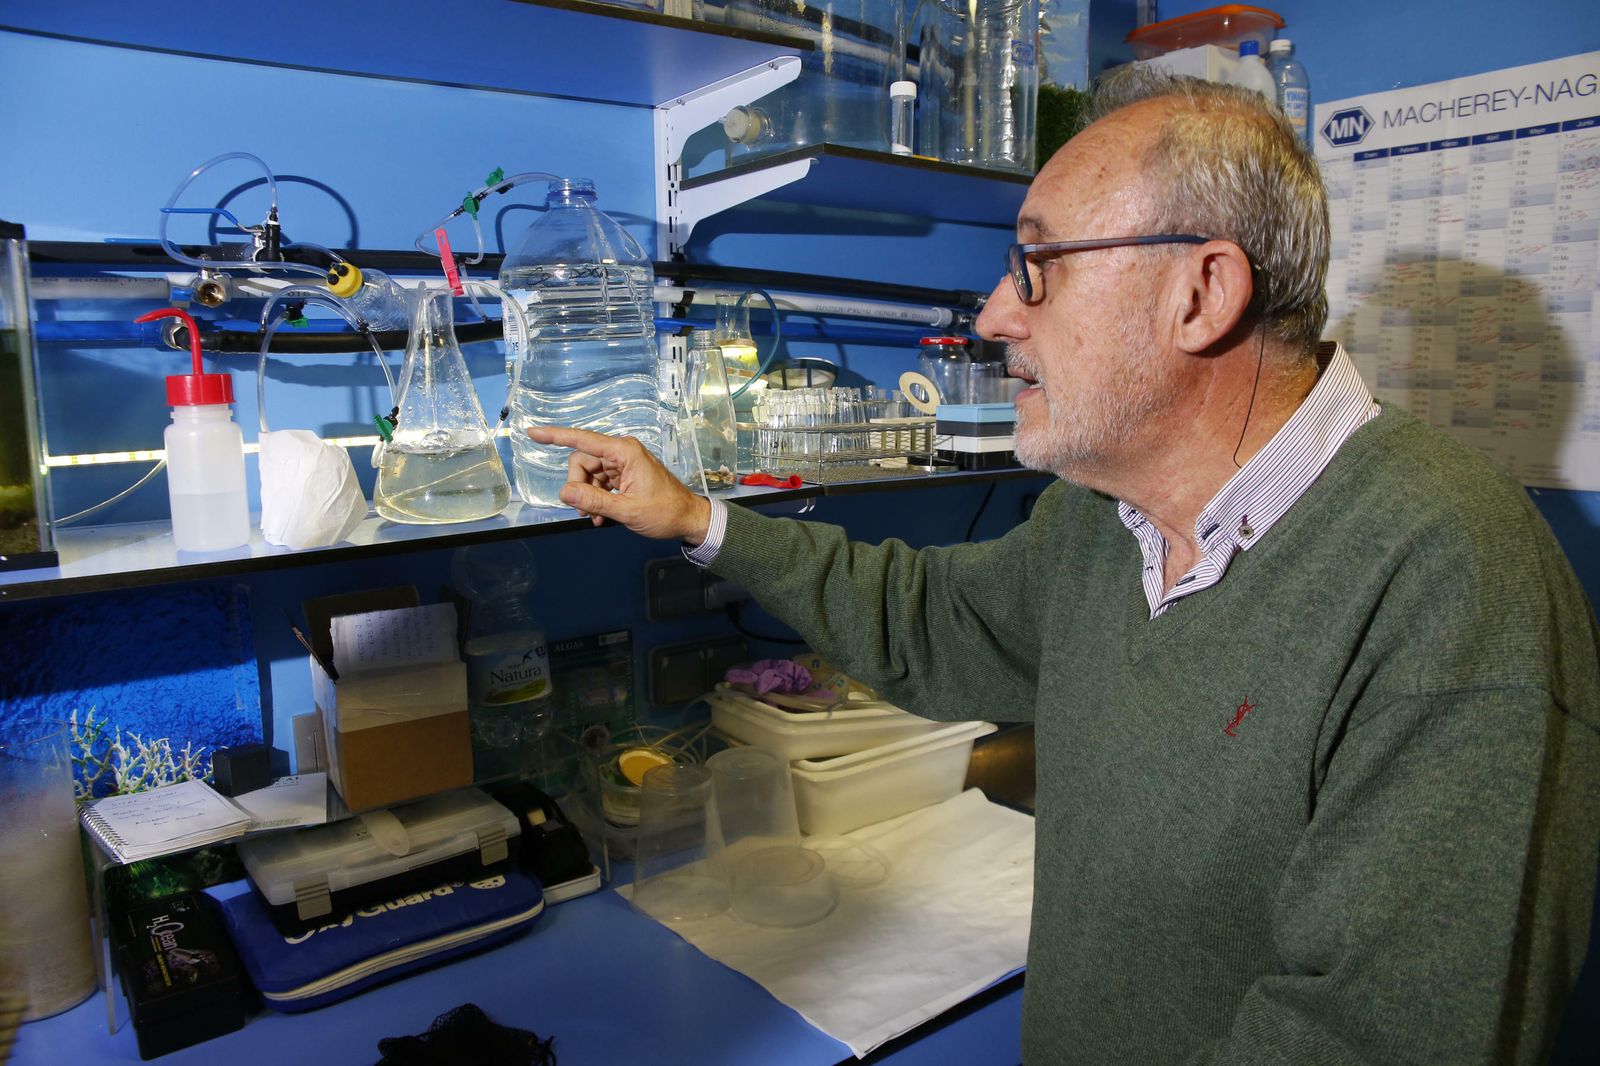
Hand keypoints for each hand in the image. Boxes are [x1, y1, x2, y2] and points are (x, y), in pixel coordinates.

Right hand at [525, 426, 710, 542]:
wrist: (688, 519)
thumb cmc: (664, 512)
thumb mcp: (627, 510)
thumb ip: (594, 501)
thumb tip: (564, 493)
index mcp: (624, 452)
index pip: (582, 439)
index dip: (555, 436)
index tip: (532, 432)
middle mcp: (621, 452)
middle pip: (581, 461)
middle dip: (578, 486)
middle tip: (585, 511)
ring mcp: (622, 463)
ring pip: (588, 474)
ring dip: (587, 496)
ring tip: (596, 518)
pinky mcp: (623, 475)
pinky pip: (598, 482)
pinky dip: (595, 499)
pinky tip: (601, 517)